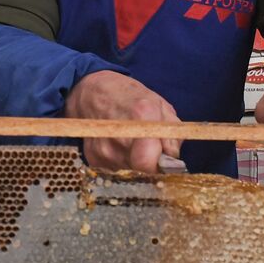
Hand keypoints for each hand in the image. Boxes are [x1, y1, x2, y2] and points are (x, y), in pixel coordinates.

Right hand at [65, 71, 181, 172]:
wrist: (90, 92)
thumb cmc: (127, 96)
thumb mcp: (158, 103)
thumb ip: (172, 130)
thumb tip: (174, 157)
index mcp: (142, 113)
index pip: (152, 160)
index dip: (163, 162)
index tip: (166, 158)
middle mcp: (120, 135)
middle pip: (143, 167)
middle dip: (151, 161)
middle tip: (150, 147)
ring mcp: (104, 149)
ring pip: (131, 169)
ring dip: (135, 160)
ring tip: (131, 140)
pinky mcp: (93, 158)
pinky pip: (116, 168)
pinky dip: (121, 159)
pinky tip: (117, 143)